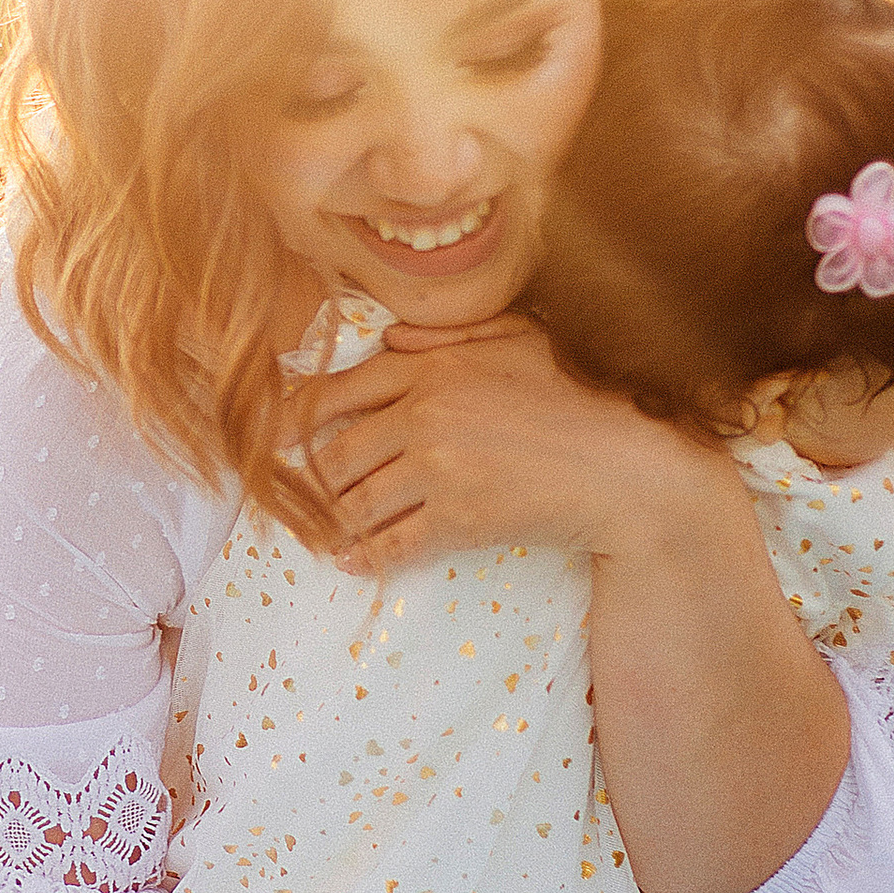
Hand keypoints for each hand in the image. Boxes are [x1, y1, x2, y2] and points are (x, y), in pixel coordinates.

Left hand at [299, 321, 714, 574]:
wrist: (625, 466)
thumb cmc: (580, 395)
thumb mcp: (521, 339)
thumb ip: (453, 331)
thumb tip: (391, 336)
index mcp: (435, 366)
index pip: (342, 389)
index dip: (296, 415)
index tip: (268, 434)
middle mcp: (425, 414)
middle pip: (337, 451)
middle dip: (310, 477)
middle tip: (290, 493)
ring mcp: (438, 469)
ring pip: (357, 501)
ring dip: (332, 519)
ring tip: (319, 530)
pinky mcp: (457, 518)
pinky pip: (392, 543)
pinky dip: (364, 556)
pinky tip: (350, 562)